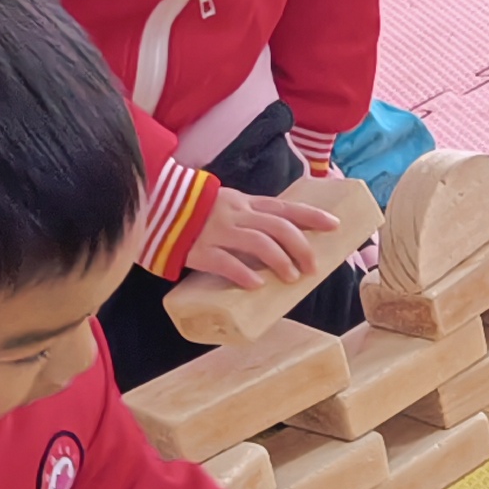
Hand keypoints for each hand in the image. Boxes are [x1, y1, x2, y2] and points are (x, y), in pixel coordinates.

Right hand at [184, 181, 348, 292]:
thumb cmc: (195, 213)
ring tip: (291, 278)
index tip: (334, 226)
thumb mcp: (227, 206)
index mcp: (244, 203)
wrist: (153, 207)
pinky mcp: (198, 250)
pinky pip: (224, 262)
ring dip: (280, 261)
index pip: (284, 207)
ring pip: (256, 242)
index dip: (311, 216)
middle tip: (312, 267)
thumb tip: (283, 241)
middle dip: (300, 246)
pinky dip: (243, 274)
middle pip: (277, 226)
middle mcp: (235, 214)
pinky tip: (257, 285)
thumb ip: (250, 219)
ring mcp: (216, 231)